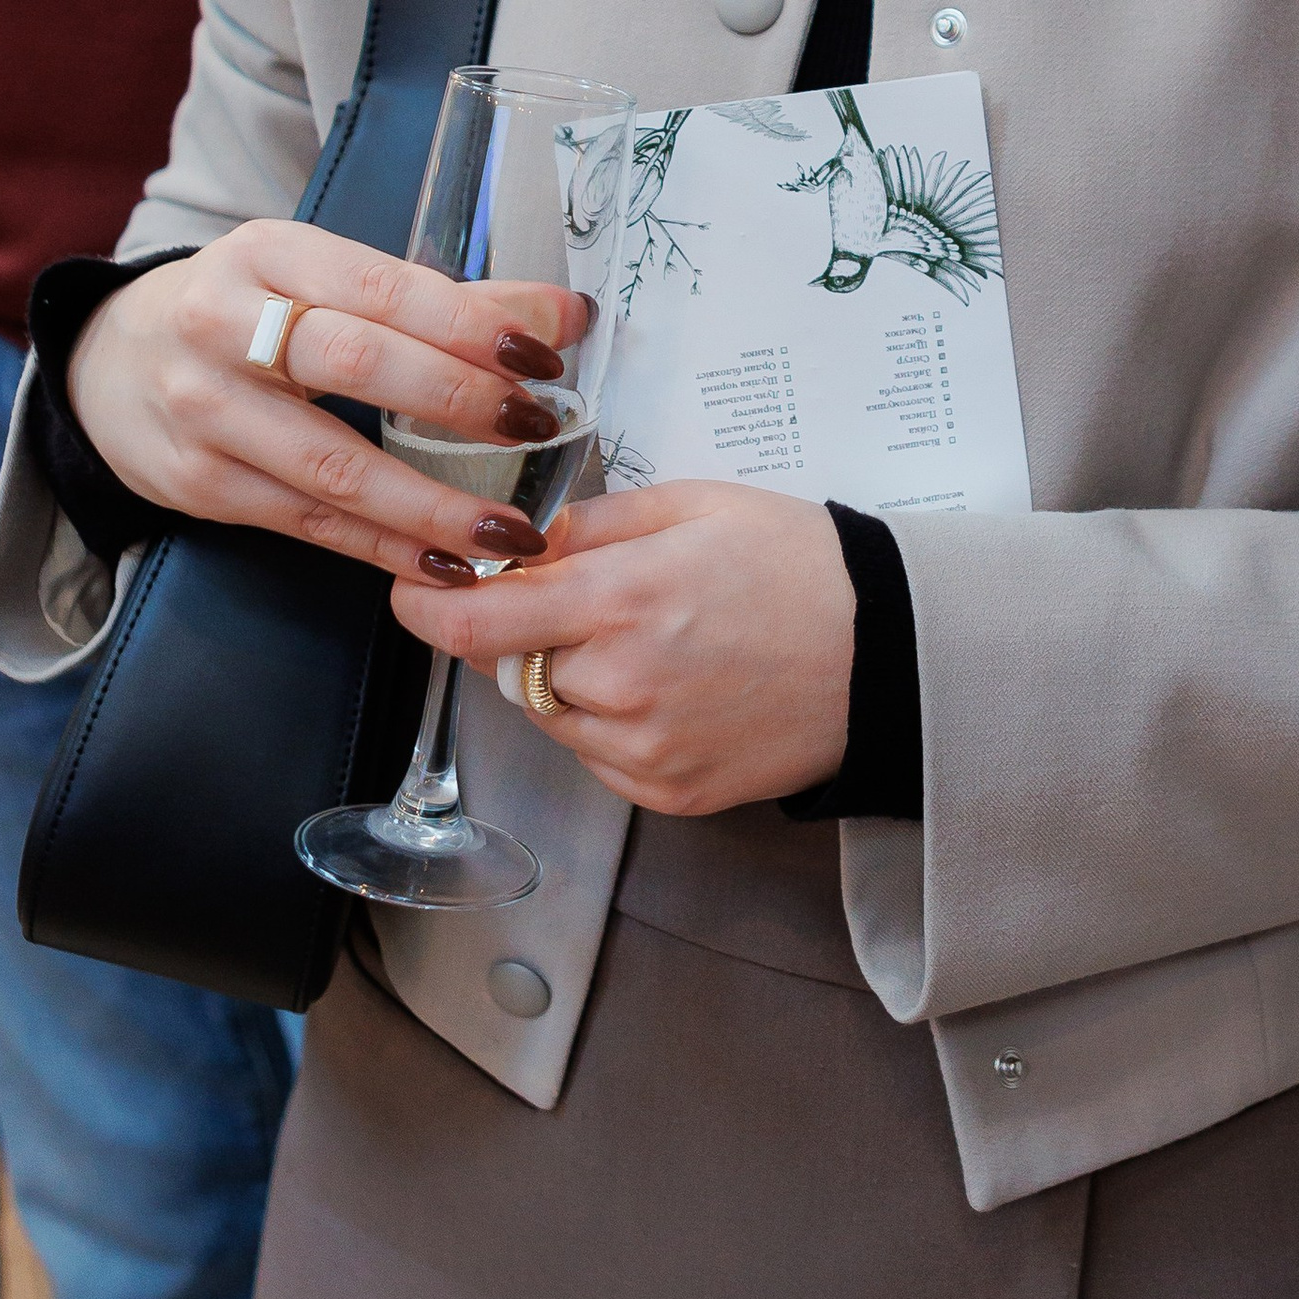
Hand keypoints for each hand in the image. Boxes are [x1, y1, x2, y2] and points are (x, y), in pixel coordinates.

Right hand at [65, 220, 595, 581]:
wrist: (112, 364)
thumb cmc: (246, 313)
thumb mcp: (321, 277)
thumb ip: (443, 300)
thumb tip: (564, 317)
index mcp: (267, 253)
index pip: (381, 286)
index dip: (467, 324)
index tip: (542, 359)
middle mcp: (223, 324)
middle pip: (354, 364)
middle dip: (456, 401)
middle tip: (536, 431)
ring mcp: (203, 410)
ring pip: (331, 464)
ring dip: (431, 506)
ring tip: (510, 534)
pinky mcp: (199, 485)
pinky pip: (308, 523)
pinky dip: (385, 549)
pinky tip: (446, 564)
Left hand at [392, 481, 854, 814]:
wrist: (889, 655)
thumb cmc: (800, 566)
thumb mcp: (696, 504)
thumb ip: (594, 524)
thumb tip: (522, 543)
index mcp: (622, 600)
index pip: (476, 617)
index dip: (426, 603)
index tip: (409, 588)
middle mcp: (621, 685)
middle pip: (508, 665)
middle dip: (524, 632)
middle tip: (590, 601)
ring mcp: (642, 750)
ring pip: (549, 712)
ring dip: (565, 678)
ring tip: (646, 643)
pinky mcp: (666, 794)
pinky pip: (596, 755)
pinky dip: (607, 723)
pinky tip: (670, 687)